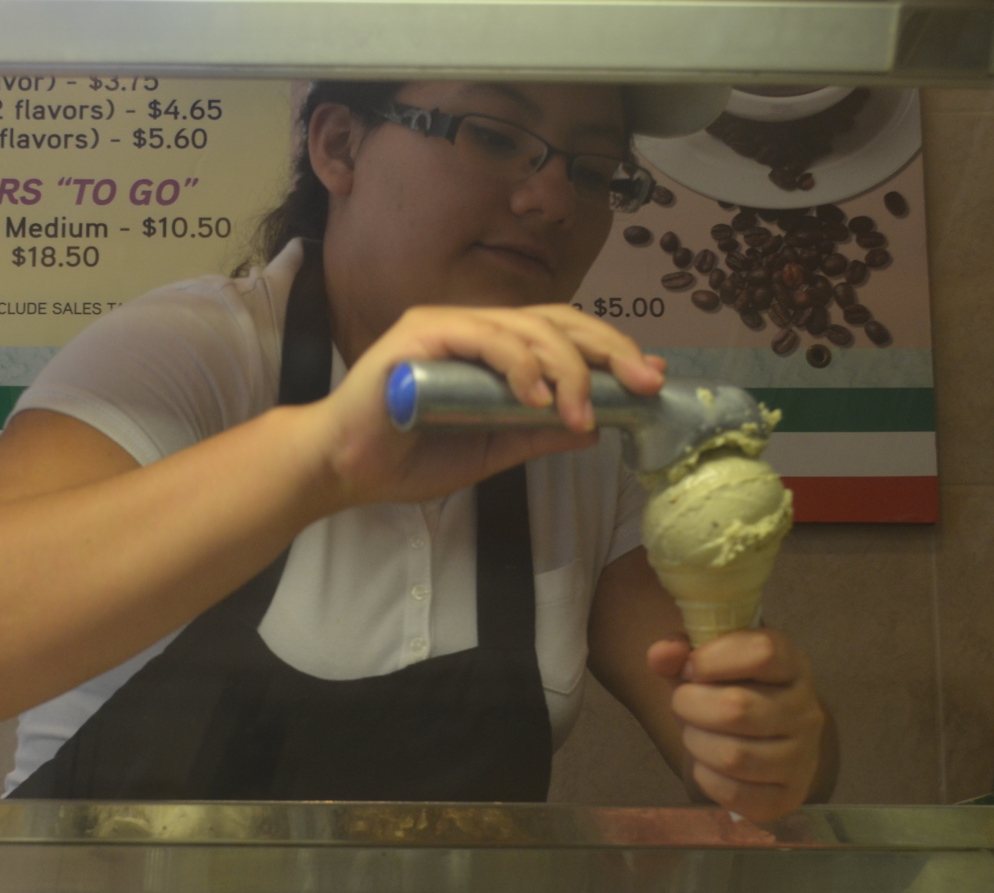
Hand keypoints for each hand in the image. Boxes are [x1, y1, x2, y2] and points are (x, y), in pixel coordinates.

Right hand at [304, 304, 664, 509]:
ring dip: (565, 370)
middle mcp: (473, 325)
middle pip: (557, 321)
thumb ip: (534, 434)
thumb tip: (594, 428)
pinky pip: (483, 340)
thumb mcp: (489, 450)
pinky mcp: (419, 336)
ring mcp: (446, 326)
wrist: (343, 469)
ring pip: (527, 328)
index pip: (563, 335)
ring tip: (581, 413)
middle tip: (641, 384)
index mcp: (491, 347)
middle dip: (608, 352)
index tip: (650, 379)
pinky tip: (537, 397)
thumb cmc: (407, 456)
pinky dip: (518, 365)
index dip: (610, 352)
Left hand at [648, 629, 829, 821]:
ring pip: (733, 755)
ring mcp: (802, 757)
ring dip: (696, 743)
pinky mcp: (788, 796)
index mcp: (792, 665)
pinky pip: (734, 793)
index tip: (690, 668)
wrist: (767, 744)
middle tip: (683, 704)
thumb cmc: (733, 693)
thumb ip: (680, 653)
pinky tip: (707, 764)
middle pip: (737, 708)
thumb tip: (661, 654)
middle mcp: (806, 710)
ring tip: (694, 734)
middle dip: (690, 705)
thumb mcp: (709, 665)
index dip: (713, 659)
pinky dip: (707, 779)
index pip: (763, 653)